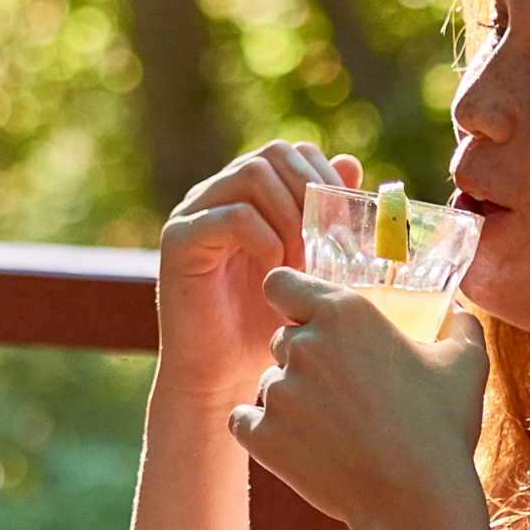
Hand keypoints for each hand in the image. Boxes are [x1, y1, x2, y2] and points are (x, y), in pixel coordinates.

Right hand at [154, 142, 366, 387]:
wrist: (220, 377)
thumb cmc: (265, 326)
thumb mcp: (309, 266)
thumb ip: (324, 216)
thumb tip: (350, 164)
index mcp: (246, 194)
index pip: (290, 152)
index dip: (323, 175)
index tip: (345, 219)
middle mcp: (216, 194)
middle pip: (272, 153)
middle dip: (310, 190)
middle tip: (326, 237)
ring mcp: (194, 213)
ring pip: (253, 175)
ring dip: (290, 214)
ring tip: (301, 258)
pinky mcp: (179, 239)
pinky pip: (233, 215)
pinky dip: (266, 239)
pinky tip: (275, 272)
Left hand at [226, 263, 489, 529]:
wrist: (415, 499)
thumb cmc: (442, 427)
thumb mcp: (465, 365)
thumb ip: (461, 327)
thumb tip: (460, 314)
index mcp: (344, 312)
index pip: (280, 283)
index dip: (291, 299)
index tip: (305, 318)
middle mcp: (304, 344)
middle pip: (281, 340)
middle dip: (304, 359)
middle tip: (341, 390)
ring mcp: (278, 391)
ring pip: (268, 384)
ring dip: (290, 399)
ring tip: (333, 428)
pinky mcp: (262, 436)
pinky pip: (244, 422)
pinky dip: (263, 432)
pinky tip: (298, 446)